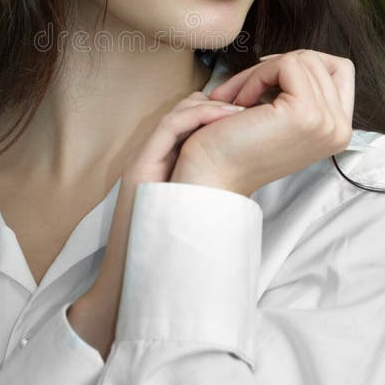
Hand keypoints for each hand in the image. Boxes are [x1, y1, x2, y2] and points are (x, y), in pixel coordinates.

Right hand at [68, 92, 246, 358]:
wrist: (133, 280)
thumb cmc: (169, 254)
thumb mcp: (197, 214)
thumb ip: (211, 191)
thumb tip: (245, 183)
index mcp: (165, 166)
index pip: (191, 125)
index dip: (219, 114)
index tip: (251, 116)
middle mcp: (151, 158)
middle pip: (185, 113)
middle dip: (219, 103)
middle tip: (250, 104)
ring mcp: (144, 160)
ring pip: (178, 114)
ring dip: (213, 106)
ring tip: (242, 109)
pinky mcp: (140, 166)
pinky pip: (171, 127)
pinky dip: (199, 117)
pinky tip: (227, 118)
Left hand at [169, 49, 354, 197]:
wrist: (212, 175)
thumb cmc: (237, 144)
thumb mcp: (283, 116)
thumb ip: (303, 92)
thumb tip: (299, 58)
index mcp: (339, 131)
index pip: (340, 69)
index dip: (302, 62)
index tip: (268, 76)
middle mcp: (340, 129)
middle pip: (317, 61)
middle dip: (273, 67)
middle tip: (241, 89)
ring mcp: (327, 121)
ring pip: (301, 59)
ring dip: (261, 72)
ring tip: (238, 98)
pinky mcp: (306, 112)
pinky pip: (286, 65)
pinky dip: (257, 75)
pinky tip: (240, 102)